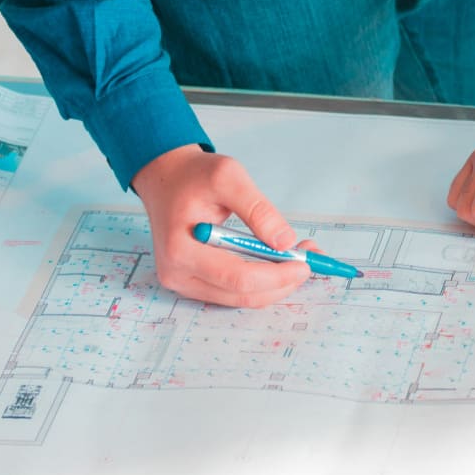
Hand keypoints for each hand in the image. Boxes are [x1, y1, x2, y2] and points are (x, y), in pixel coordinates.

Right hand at [133, 145, 311, 307]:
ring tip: (295, 255)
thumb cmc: (194, 175)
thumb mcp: (228, 177)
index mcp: (181, 249)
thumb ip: (258, 210)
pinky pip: (231, 292)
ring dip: (273, 284)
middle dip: (281, 282)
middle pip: (241, 295)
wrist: (166, 177)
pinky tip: (274, 260)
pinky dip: (258, 281)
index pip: (238, 278)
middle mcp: (177, 274)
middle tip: (308, 260)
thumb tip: (285, 242)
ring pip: (239, 298)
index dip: (276, 275)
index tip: (304, 263)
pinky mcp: (192, 282)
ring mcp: (182, 282)